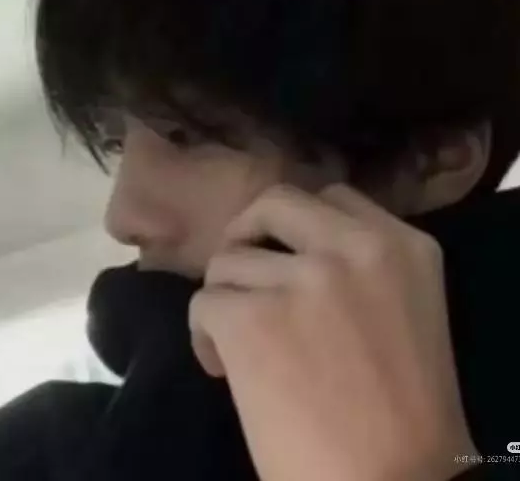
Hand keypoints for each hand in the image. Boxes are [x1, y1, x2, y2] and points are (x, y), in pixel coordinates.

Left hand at [188, 183, 477, 480]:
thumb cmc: (402, 408)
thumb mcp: (402, 308)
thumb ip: (357, 265)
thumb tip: (292, 247)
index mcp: (401, 246)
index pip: (333, 196)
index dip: (297, 223)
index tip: (283, 249)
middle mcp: (354, 247)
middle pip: (275, 202)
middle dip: (249, 232)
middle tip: (244, 271)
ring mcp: (304, 279)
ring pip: (228, 260)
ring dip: (227, 300)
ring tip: (241, 346)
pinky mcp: (252, 319)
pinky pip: (203, 303)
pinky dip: (204, 335)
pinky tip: (224, 368)